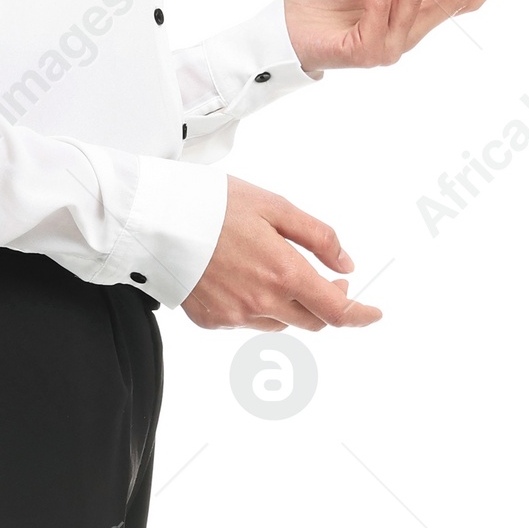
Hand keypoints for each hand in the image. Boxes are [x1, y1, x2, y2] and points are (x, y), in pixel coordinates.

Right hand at [183, 177, 380, 332]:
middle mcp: (262, 302)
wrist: (155, 219)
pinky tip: (239, 277)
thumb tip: (347, 265)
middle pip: (312, 321)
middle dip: (326, 304)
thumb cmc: (213, 205)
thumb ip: (318, 238)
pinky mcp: (212, 321)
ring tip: (272, 269)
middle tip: (327, 279)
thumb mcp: (275, 207)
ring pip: (279, 322)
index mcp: (283, 272)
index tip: (373, 313)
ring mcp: (235, 316)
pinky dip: (255, 305)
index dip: (360, 315)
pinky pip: (247, 321)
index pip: (336, 310)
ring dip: (289, 304)